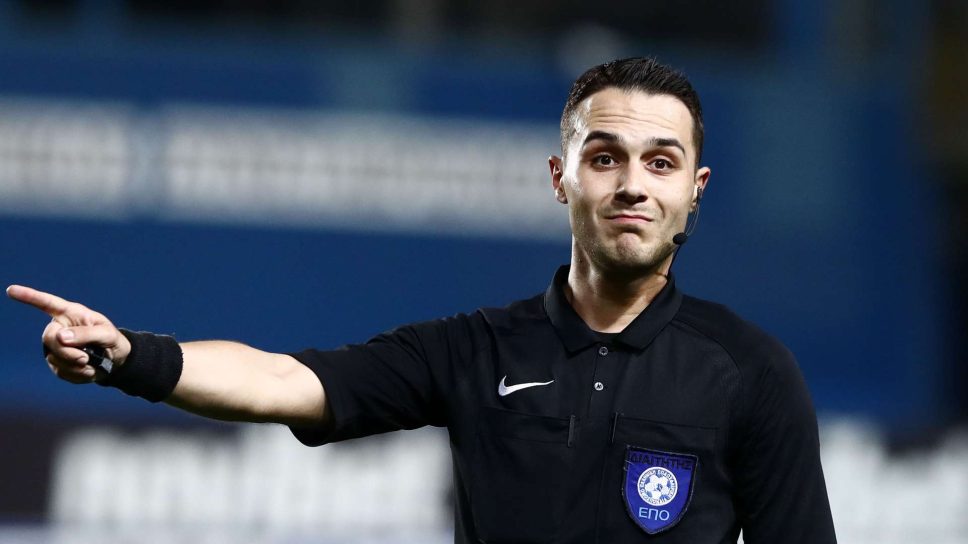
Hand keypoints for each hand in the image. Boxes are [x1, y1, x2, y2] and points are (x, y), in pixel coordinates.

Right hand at [6, 285, 130, 383]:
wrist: (115, 359)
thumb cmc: (111, 339)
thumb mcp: (106, 334)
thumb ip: (87, 334)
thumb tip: (60, 337)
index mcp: (70, 314)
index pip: (47, 303)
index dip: (29, 296)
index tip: (11, 290)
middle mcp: (59, 328)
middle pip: (49, 338)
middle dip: (67, 352)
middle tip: (85, 358)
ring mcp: (55, 346)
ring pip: (54, 358)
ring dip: (75, 365)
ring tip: (92, 363)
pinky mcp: (57, 363)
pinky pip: (60, 372)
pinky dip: (76, 374)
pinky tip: (88, 370)